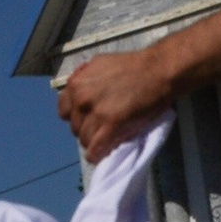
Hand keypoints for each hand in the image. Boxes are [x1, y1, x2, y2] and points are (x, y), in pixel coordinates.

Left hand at [58, 44, 175, 161]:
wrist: (157, 70)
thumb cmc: (132, 66)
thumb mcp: (99, 65)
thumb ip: (86, 80)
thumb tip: (80, 93)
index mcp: (76, 84)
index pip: (63, 111)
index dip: (76, 116)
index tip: (87, 118)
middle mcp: (81, 98)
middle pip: (75, 127)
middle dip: (87, 129)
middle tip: (102, 129)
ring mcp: (96, 112)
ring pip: (85, 139)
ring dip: (94, 142)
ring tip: (106, 140)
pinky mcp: (111, 125)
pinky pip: (95, 149)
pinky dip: (96, 155)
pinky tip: (100, 155)